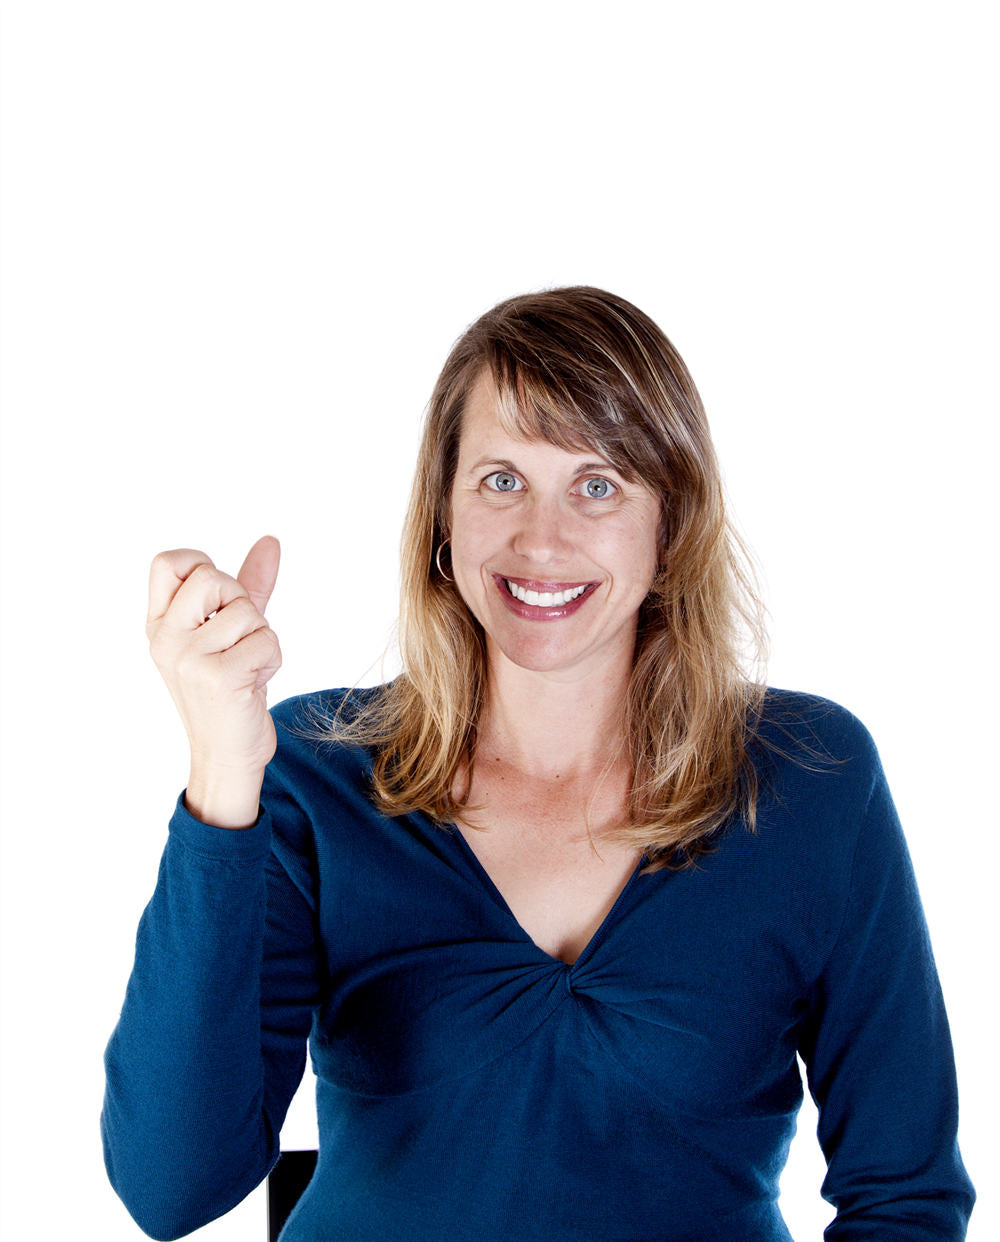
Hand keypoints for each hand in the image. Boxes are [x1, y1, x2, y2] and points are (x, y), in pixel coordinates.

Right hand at [146, 536, 282, 782]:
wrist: (227, 754)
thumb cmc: (230, 690)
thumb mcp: (232, 631)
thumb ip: (248, 585)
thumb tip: (270, 541)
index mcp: (159, 625)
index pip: (168, 563)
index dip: (204, 567)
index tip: (218, 601)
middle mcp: (166, 640)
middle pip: (211, 578)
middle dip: (241, 603)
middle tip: (239, 639)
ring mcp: (188, 659)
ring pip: (247, 612)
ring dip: (262, 638)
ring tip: (247, 667)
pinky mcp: (218, 678)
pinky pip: (266, 640)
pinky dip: (272, 659)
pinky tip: (254, 683)